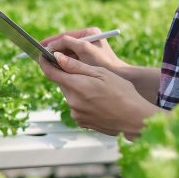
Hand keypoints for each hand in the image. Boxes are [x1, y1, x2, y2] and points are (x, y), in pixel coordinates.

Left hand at [39, 52, 160, 139]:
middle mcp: (72, 102)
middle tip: (86, 72)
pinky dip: (84, 101)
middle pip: (62, 84)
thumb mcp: (101, 73)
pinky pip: (77, 107)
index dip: (45, 62)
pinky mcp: (82, 122)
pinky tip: (99, 101)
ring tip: (99, 90)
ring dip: (78, 89)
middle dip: (69, 76)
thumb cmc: (122, 93)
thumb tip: (57, 57)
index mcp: (76, 86)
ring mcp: (76, 114)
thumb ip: (76, 66)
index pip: (51, 72)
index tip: (43, 55)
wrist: (135, 119)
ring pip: (70, 95)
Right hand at [40, 28, 127, 73]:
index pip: (65, 35)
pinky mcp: (88, 60)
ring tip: (45, 62)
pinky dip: (63, 64)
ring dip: (57, 58)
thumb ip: (68, 44)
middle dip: (53, 50)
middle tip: (39, 54)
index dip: (52, 41)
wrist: (120, 77)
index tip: (39, 45)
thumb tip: (52, 46)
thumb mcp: (85, 50)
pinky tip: (56, 69)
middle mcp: (88, 39)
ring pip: (67, 53)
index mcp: (89, 33)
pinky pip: (71, 60)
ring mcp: (88, 50)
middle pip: (65, 44)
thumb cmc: (105, 63)